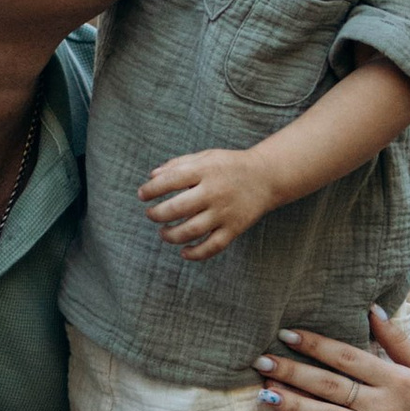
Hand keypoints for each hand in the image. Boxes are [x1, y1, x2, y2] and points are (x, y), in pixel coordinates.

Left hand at [141, 143, 278, 257]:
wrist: (267, 177)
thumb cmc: (230, 166)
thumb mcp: (206, 157)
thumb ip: (179, 164)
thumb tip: (152, 176)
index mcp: (205, 171)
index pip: (171, 180)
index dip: (151, 189)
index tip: (142, 195)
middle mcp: (214, 192)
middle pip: (178, 208)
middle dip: (157, 214)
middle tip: (151, 215)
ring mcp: (225, 212)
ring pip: (192, 230)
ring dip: (171, 235)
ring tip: (163, 233)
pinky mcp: (234, 228)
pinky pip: (212, 246)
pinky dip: (196, 253)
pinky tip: (184, 252)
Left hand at [259, 307, 409, 410]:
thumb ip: (400, 343)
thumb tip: (372, 310)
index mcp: (397, 379)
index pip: (347, 356)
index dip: (315, 344)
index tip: (287, 333)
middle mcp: (383, 405)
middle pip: (329, 384)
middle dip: (292, 370)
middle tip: (261, 360)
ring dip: (294, 403)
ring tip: (265, 391)